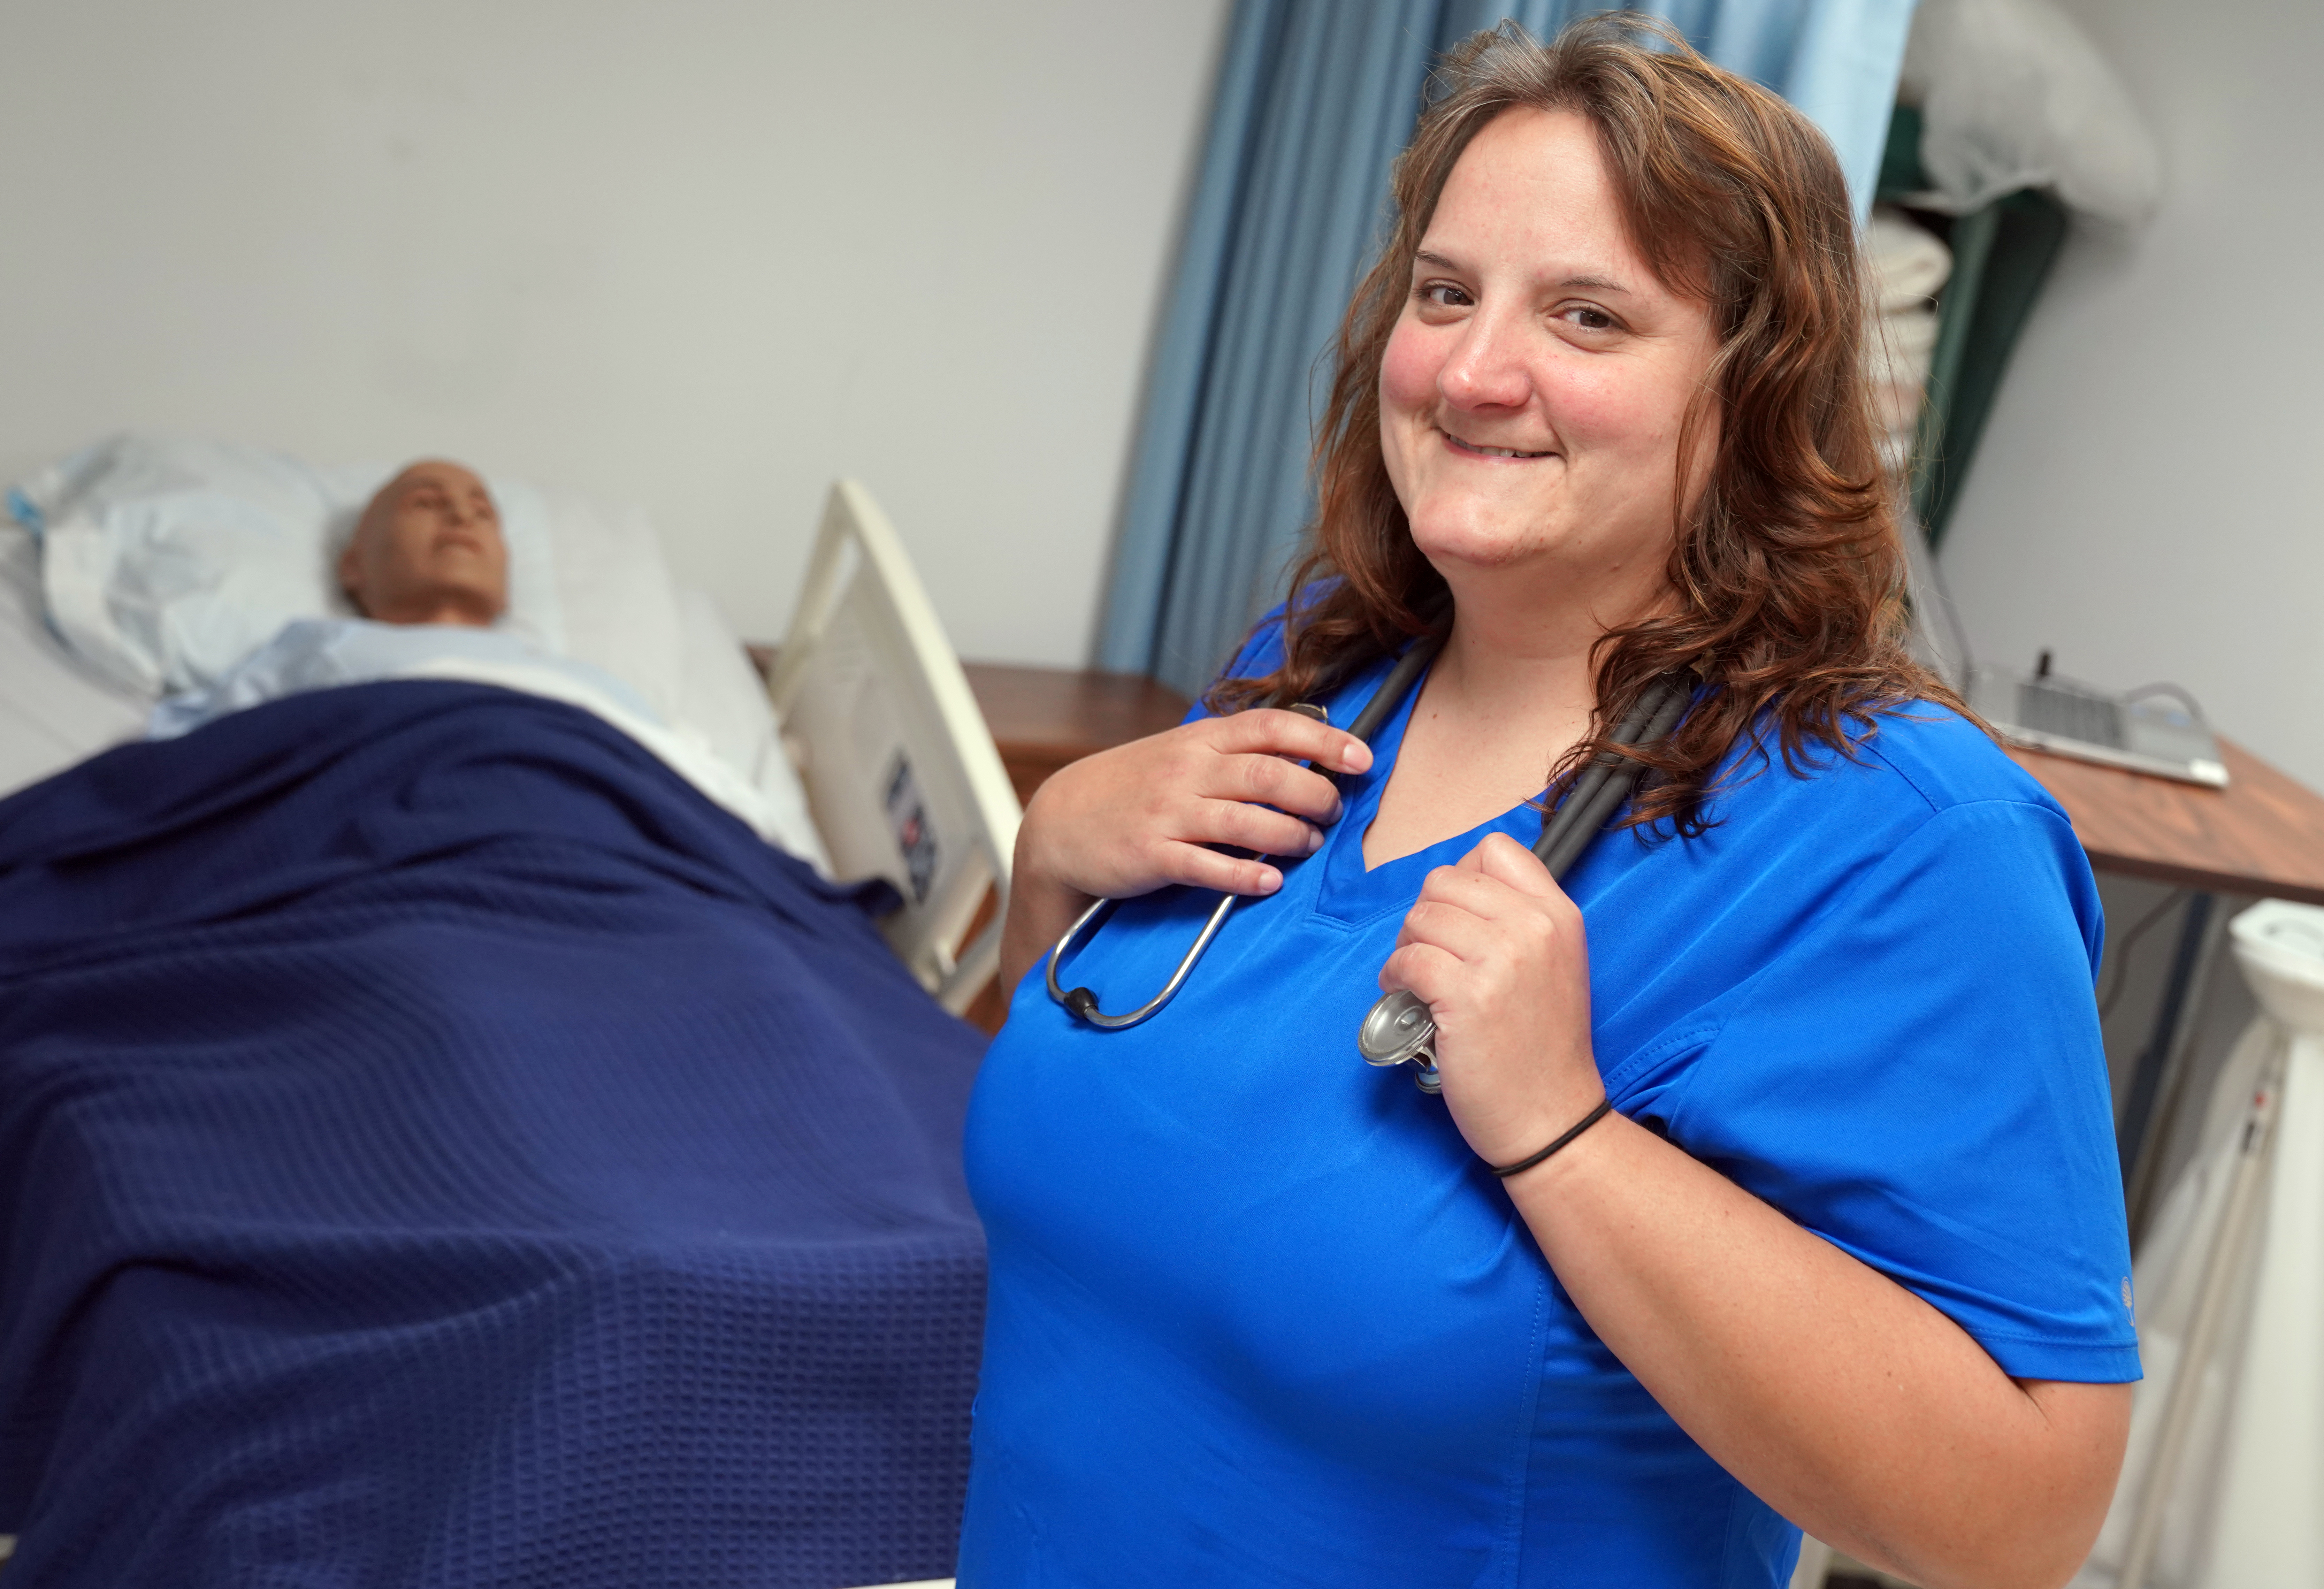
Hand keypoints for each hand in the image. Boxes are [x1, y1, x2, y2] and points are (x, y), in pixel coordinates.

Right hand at [998, 709, 1371, 991]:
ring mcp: (1168, 813)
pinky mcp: (1152, 855)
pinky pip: (1208, 865)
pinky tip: (1271, 881)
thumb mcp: (1178, 755)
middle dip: (1315, 793)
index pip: (1272, 727)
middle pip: (1268, 774)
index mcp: (1199, 740)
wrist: (1060, 823)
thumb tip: (1301, 754)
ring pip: (1245, 819)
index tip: (1361, 758)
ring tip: (1310, 843)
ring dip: (1290, 834)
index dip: (1324, 739)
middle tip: (1335, 810)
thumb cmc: (1131, 789)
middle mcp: (1187, 770)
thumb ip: (1231, 753)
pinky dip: (1246, 873)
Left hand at [1378, 832, 1601, 1166]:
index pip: (1495, 849)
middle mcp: (1534, 927)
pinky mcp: (1467, 995)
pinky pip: (1407, 959)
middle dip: (1425, 916)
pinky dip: (1394, 977)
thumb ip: (1516, 919)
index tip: (1455, 918)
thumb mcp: (1553, 964)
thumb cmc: (1541, 1047)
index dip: (1461, 878)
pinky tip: (1406, 996)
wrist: (1552, 1116)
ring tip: (1418, 979)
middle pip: (1445, 880)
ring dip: (1406, 947)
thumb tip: (1452, 894)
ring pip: (1420, 917)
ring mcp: (1502, 959)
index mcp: (1558, 914)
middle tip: (1428, 954)